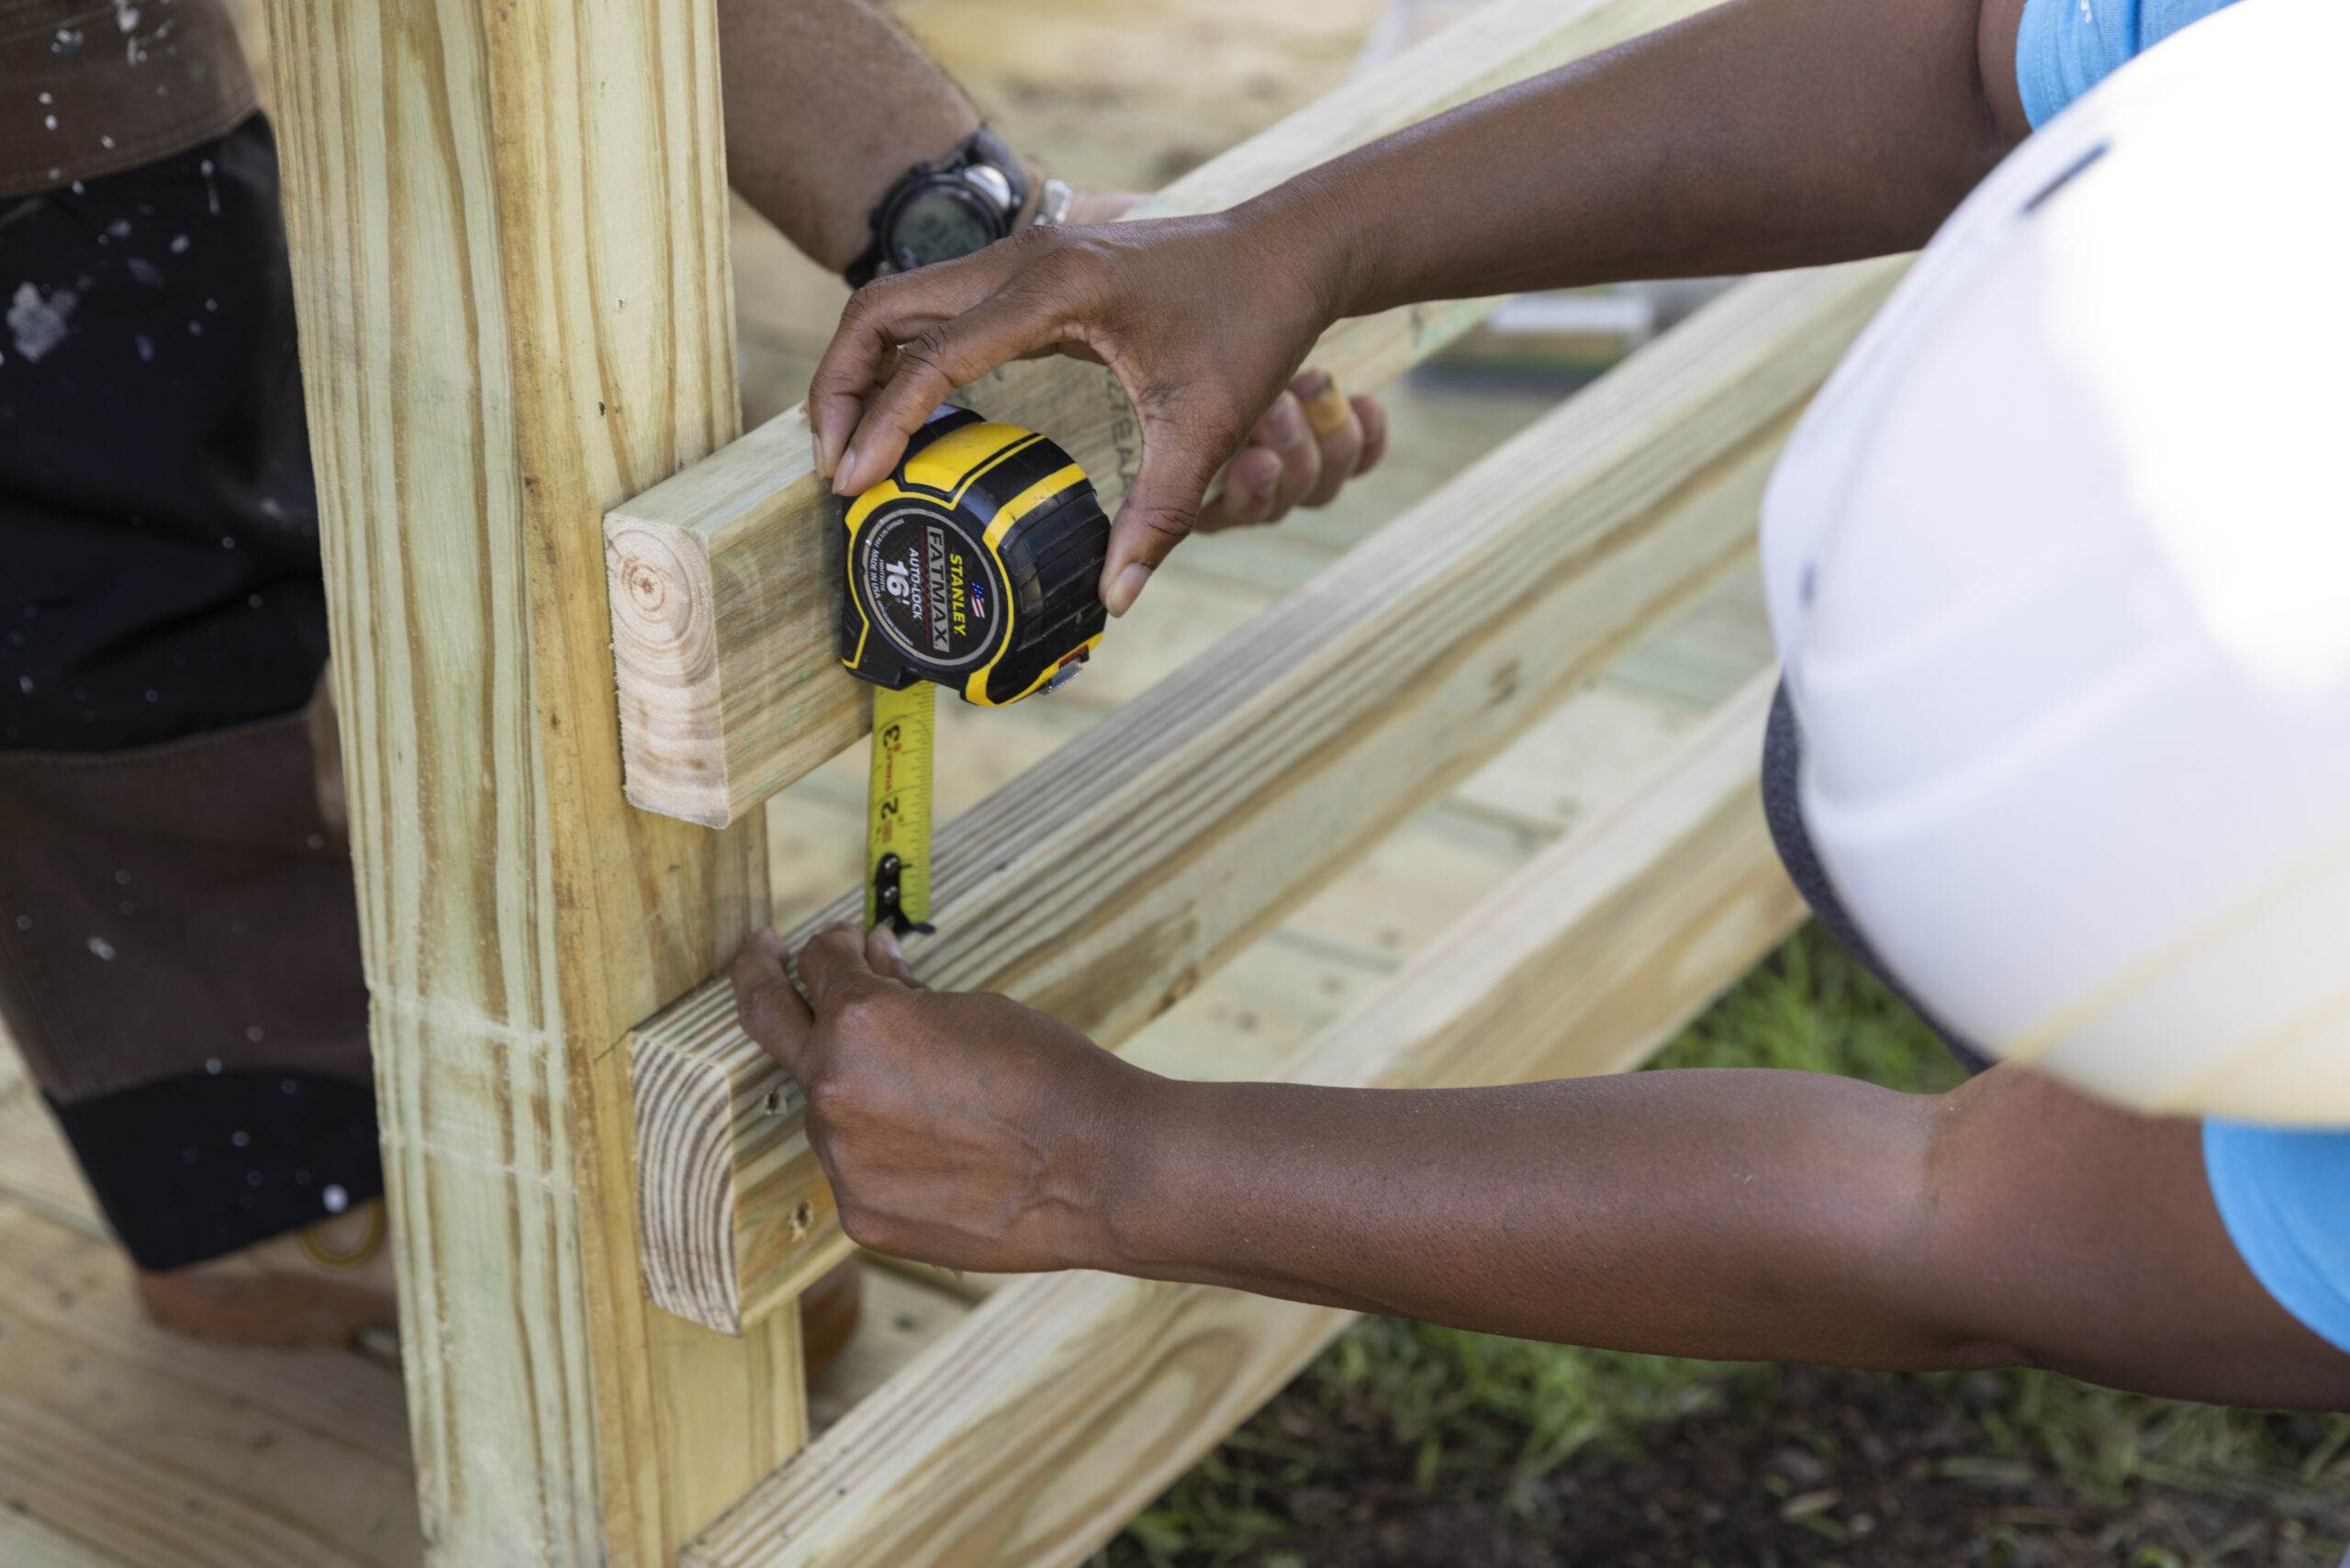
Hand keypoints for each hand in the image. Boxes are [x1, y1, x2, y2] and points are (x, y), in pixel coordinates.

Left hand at [730, 923, 1160, 1272]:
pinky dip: (881, 1146)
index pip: (820, 963)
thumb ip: (906, 992)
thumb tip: (873, 962)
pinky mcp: (861, 1216)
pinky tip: (938, 1146)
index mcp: (859, 1024)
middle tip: (762, 951)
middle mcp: (831, 1091)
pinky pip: (854, 1165)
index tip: (847, 943)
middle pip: (772, 1022)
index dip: (836, 943)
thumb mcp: (975, 1009)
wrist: (1100, 1169)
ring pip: (824, 1104)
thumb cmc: (1048, 1075)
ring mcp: (841, 1161)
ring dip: (851, 1081)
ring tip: (918, 1084)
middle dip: (761, 975)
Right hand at [806, 207, 1351, 614]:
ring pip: (899, 301)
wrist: (1286, 250)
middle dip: (840, 387)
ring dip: (862, 368)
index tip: (852, 484)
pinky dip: (901, 355)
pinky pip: (935, 306)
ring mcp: (1019, 259)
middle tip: (831, 467)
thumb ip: (1159, 515)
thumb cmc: (1253, 324)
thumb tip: (1116, 598)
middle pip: (881, 309)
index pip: (933, 356)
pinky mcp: (1028, 272)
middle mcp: (1022, 261)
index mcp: (1054, 289)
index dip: (885, 424)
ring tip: (851, 448)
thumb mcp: (1208, 427)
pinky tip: (903, 415)